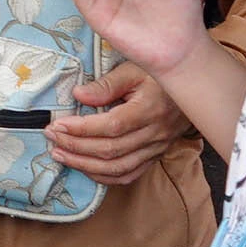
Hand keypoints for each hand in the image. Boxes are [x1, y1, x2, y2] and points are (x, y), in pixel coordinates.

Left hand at [46, 62, 188, 185]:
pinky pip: (129, 175)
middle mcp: (154, 134)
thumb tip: (78, 95)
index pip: (111, 126)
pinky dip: (104, 177)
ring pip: (117, 168)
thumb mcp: (135, 69)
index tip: (57, 125)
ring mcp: (155, 148)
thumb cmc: (160, 76)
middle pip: (110, 150)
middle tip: (51, 137)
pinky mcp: (154, 156)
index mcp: (150, 110)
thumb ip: (107, 83)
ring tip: (59, 154)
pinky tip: (84, 168)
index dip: (81, 129)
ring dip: (84, 165)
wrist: (194, 91)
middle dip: (75, 146)